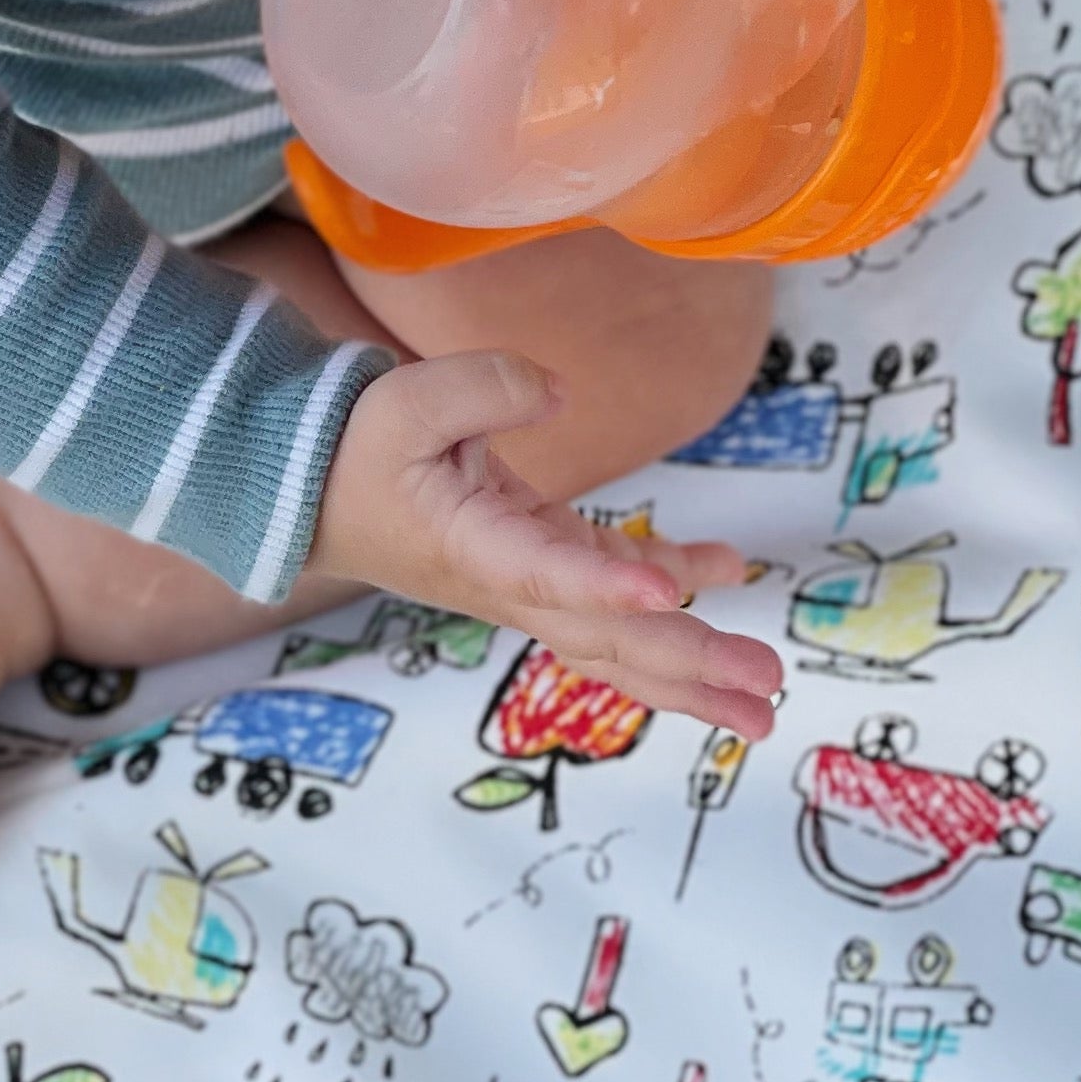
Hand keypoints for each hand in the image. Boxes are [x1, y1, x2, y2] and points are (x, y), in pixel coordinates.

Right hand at [316, 354, 783, 732]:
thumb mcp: (404, 401)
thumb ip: (483, 387)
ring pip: (617, 641)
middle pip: (606, 638)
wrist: (316, 492)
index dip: (607, 588)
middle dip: (688, 663)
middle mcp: (509, 585)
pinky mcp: (540, 563)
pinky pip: (614, 595)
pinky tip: (728, 569)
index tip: (664, 593)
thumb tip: (558, 391)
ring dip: (692, 667)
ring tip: (764, 694)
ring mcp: (528, 583)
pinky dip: (673, 587)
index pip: (547, 575)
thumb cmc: (353, 450)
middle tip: (764, 685)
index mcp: (473, 549)